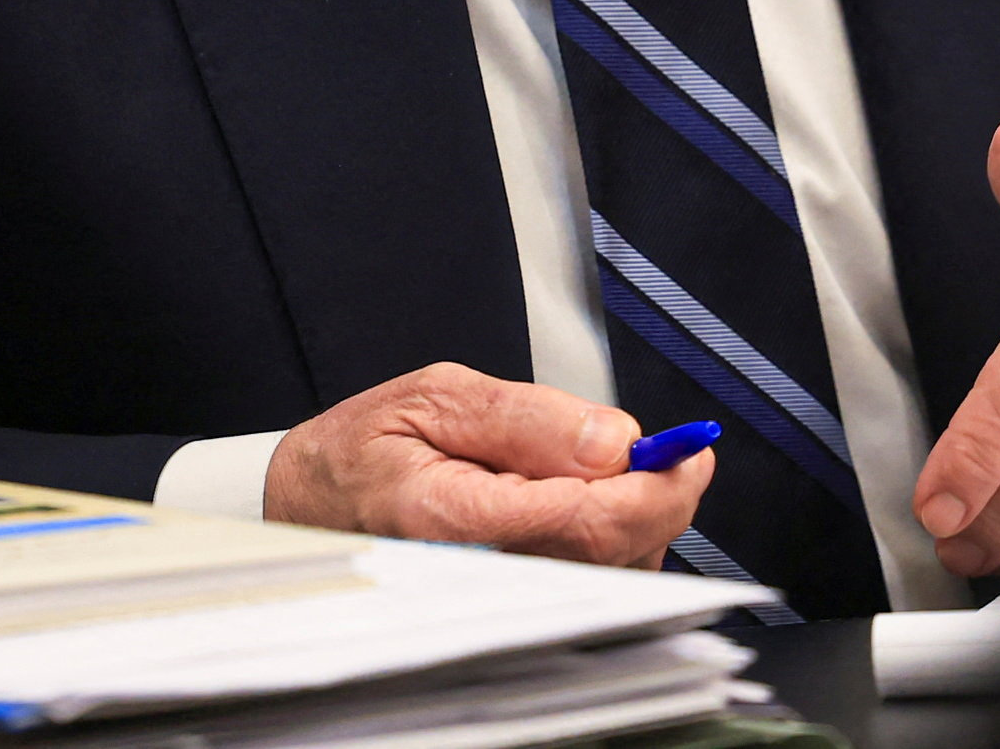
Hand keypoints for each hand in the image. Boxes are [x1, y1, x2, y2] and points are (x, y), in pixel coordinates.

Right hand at [263, 363, 711, 567]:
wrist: (311, 505)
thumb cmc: (363, 452)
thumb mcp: (435, 396)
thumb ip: (527, 417)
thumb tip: (610, 438)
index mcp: (450, 516)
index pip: (581, 521)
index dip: (651, 486)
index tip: (688, 452)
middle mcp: (481, 570)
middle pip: (609, 553)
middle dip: (662, 499)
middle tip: (681, 454)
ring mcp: (501, 594)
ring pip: (610, 571)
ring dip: (643, 520)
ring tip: (628, 470)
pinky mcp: (516, 603)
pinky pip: (589, 581)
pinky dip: (617, 541)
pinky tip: (601, 503)